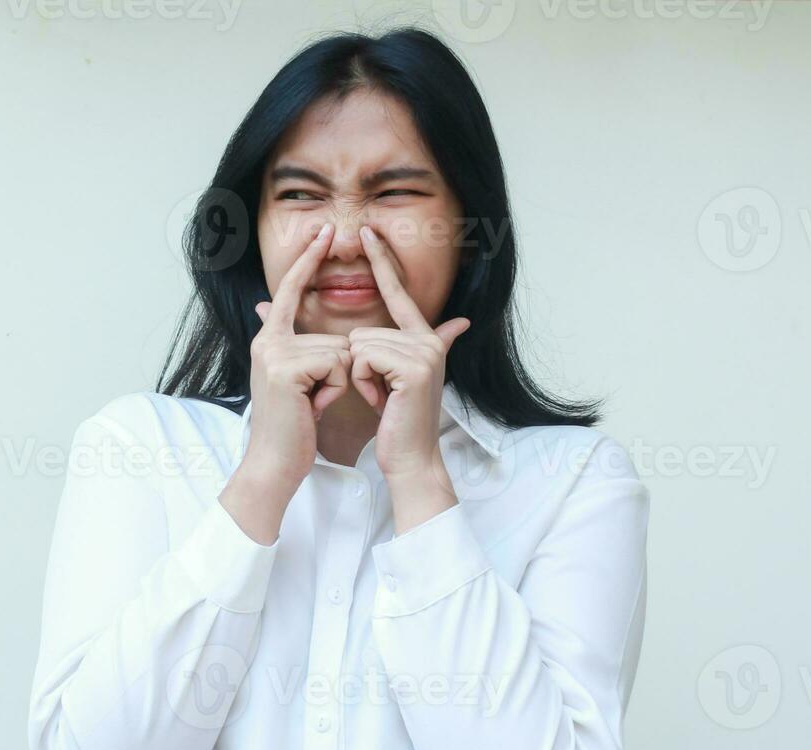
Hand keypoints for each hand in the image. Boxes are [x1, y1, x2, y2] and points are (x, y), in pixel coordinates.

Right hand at [237, 222, 351, 494]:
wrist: (275, 462)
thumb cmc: (293, 426)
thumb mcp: (296, 378)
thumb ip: (293, 343)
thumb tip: (267, 308)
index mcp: (271, 339)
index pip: (291, 290)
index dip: (308, 259)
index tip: (325, 228)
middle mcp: (268, 340)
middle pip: (333, 334)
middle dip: (337, 372)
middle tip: (312, 399)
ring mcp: (274, 352)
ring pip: (340, 351)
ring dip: (337, 384)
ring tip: (311, 404)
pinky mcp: (286, 368)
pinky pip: (336, 364)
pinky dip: (334, 390)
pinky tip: (312, 407)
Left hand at [348, 225, 471, 481]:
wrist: (409, 457)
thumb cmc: (395, 420)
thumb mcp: (390, 377)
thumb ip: (391, 345)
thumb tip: (451, 321)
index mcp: (424, 338)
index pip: (398, 292)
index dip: (383, 261)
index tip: (368, 230)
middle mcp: (429, 340)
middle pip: (363, 330)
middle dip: (359, 368)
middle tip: (381, 394)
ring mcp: (425, 352)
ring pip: (359, 345)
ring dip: (360, 378)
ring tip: (382, 398)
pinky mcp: (415, 367)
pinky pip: (363, 358)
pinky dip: (363, 383)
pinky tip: (382, 400)